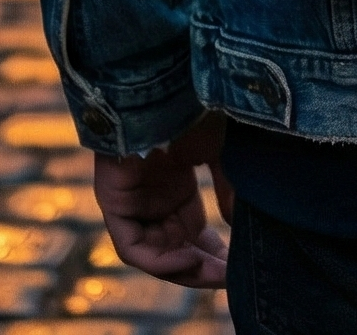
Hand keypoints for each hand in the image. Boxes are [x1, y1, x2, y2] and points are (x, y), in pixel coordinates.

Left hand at [95, 113, 234, 288]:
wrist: (167, 79)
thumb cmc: (195, 106)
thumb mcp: (222, 154)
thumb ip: (231, 190)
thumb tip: (243, 228)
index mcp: (176, 185)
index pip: (193, 234)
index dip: (215, 253)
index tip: (240, 266)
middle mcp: (152, 198)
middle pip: (175, 247)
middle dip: (203, 266)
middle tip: (231, 277)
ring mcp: (131, 201)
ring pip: (155, 252)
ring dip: (184, 268)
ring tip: (213, 272)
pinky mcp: (113, 201)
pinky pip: (132, 246)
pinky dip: (158, 260)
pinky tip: (186, 260)